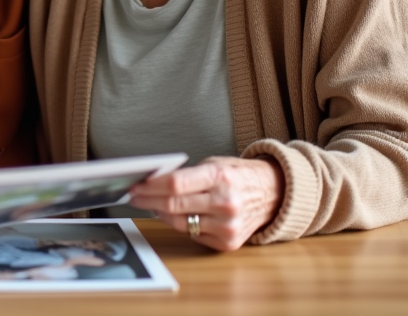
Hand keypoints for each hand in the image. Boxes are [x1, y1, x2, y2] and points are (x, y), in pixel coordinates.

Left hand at [127, 156, 283, 251]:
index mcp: (220, 177)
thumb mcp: (214, 165)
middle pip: (174, 205)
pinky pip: (194, 235)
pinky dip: (181, 225)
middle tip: (134, 197)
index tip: (135, 185)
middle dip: (148, 200)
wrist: (273, 194)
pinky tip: (175, 216)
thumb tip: (152, 184)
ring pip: (180, 223)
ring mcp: (227, 226)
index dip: (151, 186)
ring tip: (150, 205)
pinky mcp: (228, 242)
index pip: (176, 184)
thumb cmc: (238, 176)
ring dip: (161, 214)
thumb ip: (187, 175)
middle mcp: (225, 203)